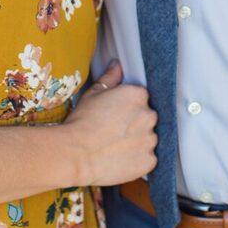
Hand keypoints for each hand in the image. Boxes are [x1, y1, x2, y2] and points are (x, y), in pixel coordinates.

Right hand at [64, 60, 156, 187]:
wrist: (76, 153)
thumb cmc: (82, 122)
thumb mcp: (93, 93)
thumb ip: (110, 78)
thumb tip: (117, 65)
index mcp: (138, 95)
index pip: (141, 98)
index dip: (128, 107)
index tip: (117, 115)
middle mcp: (149, 115)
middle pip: (147, 118)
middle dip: (135, 124)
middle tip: (115, 131)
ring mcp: (150, 139)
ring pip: (149, 139)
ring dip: (138, 142)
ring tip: (116, 146)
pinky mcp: (149, 161)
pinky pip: (148, 159)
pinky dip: (138, 160)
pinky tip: (121, 158)